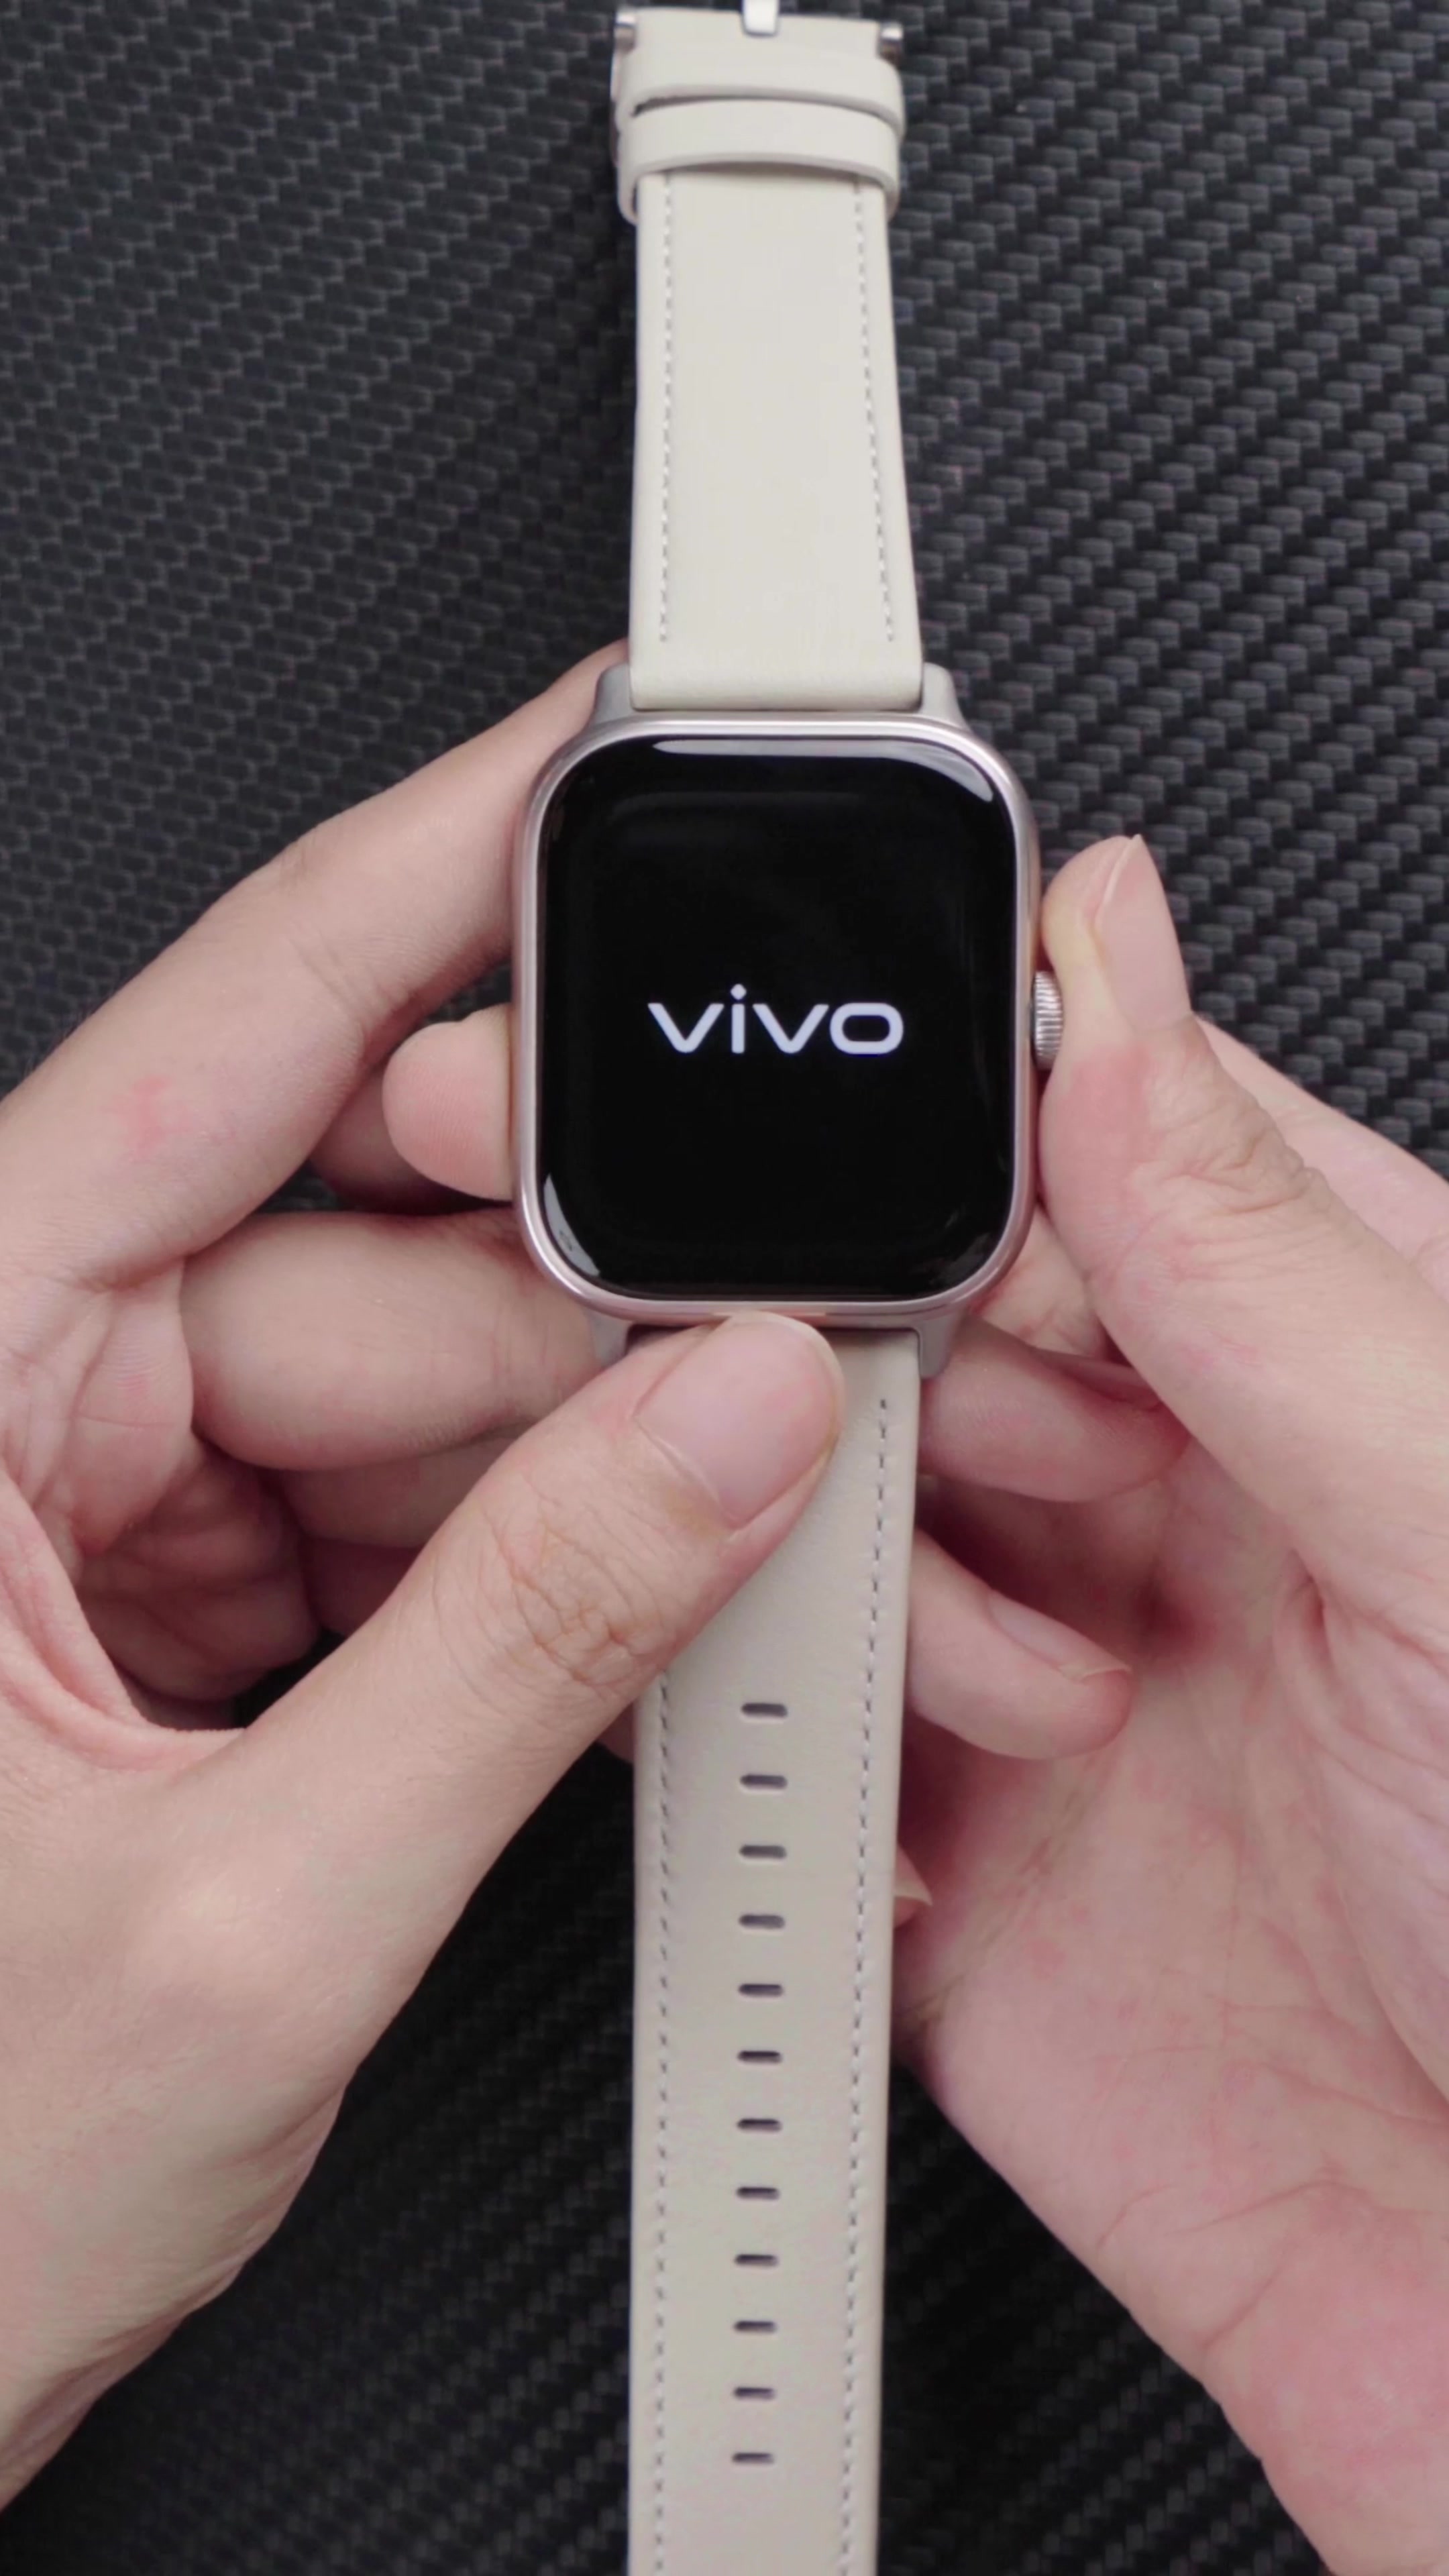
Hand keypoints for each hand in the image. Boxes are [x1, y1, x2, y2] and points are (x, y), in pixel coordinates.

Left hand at [0, 655, 861, 2500]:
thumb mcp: (247, 1922)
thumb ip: (521, 1656)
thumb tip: (724, 1430)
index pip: (214, 1041)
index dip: (427, 872)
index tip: (590, 761)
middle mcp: (0, 1407)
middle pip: (366, 1239)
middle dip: (603, 1288)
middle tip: (793, 1302)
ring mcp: (89, 1505)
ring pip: (409, 1380)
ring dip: (593, 1452)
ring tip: (755, 1512)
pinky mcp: (166, 1599)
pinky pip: (393, 1499)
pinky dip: (535, 1549)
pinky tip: (643, 1592)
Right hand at [892, 836, 1448, 2575]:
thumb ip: (1270, 1272)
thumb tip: (1120, 983)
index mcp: (1320, 1364)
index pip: (1080, 1145)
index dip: (939, 1110)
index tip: (816, 1116)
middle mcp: (1171, 1499)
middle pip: (908, 1315)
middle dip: (858, 1348)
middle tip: (925, 1442)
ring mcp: (1042, 1674)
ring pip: (811, 1512)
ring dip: (856, 1580)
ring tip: (1026, 1694)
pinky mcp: (941, 1861)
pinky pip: (775, 1743)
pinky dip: (780, 1755)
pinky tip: (893, 1800)